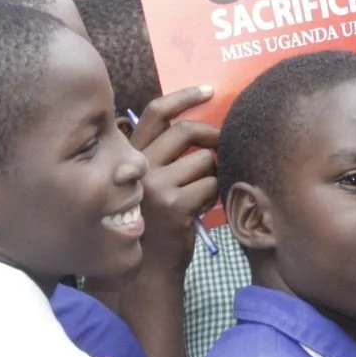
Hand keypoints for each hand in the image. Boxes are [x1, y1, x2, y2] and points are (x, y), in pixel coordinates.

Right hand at [129, 86, 220, 275]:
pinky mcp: (175, 204)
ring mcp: (155, 184)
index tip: (208, 90)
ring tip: (204, 191)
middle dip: (213, 134)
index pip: (156, 111)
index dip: (184, 96)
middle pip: (187, 130)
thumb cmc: (153, 221)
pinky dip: (215, 195)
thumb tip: (202, 126)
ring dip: (214, 173)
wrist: (147, 267)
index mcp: (130, 154)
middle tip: (225, 142)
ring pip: (204, 159)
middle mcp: (138, 165)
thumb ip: (163, 154)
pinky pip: (211, 185)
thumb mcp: (148, 181)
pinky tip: (202, 209)